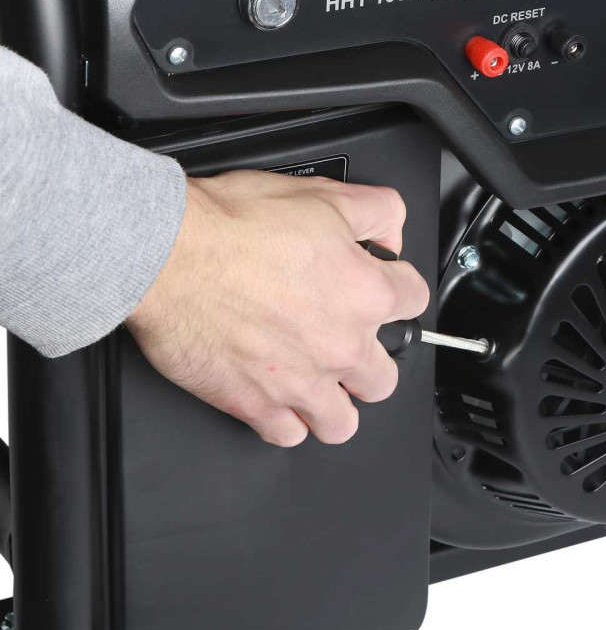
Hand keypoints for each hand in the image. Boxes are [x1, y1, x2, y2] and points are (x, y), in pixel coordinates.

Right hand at [126, 170, 429, 446]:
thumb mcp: (323, 194)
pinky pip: (288, 435)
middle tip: (345, 339)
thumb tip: (389, 232)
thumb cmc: (233, 225)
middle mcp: (342, 346)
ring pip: (342, 422)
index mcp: (366, 294)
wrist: (167, 254)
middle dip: (371, 359)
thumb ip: (376, 212)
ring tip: (318, 382)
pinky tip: (277, 398)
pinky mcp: (254, 405)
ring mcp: (300, 383)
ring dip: (335, 403)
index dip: (398, 286)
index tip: (383, 285)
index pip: (414, 299)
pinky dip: (285, 421)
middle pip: (385, 376)